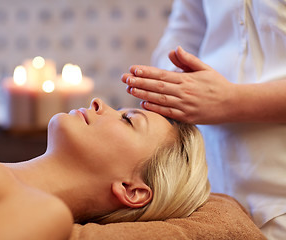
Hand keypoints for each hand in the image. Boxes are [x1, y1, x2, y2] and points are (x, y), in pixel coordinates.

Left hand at [121, 47, 236, 123]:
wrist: (232, 104)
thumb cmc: (217, 84)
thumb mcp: (204, 68)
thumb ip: (188, 60)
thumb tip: (174, 50)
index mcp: (186, 79)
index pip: (162, 74)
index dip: (146, 72)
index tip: (133, 69)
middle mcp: (184, 92)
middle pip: (157, 86)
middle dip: (139, 81)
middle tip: (124, 78)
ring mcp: (184, 105)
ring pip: (159, 99)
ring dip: (143, 93)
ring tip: (129, 89)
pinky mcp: (187, 117)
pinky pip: (167, 112)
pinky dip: (155, 108)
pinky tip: (143, 103)